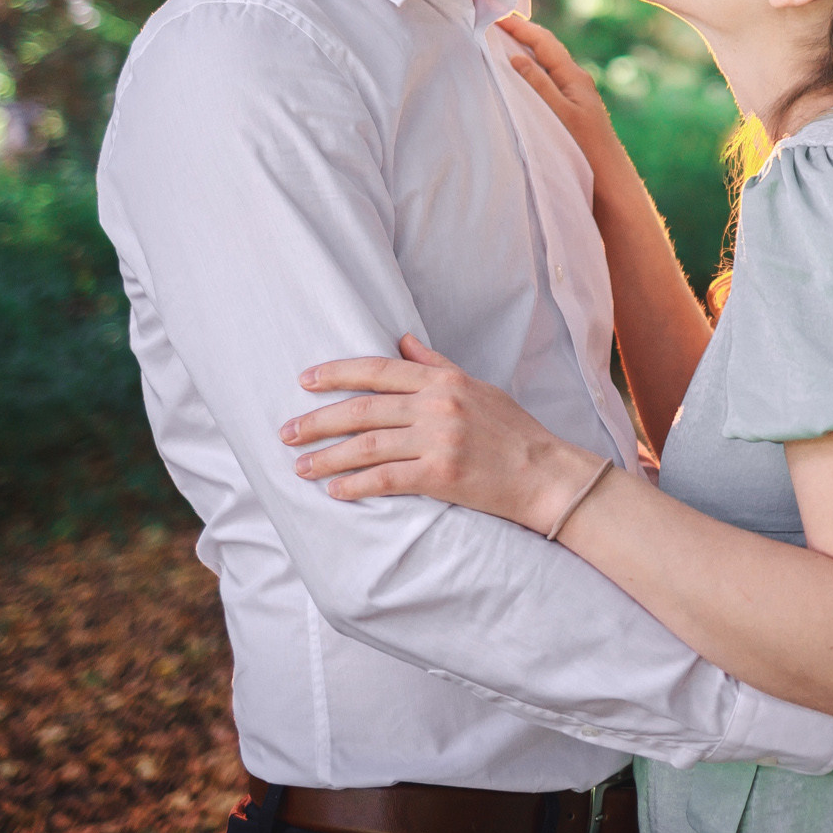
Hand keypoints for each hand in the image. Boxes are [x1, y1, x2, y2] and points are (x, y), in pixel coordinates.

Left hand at [282, 335, 606, 534]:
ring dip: (327, 457)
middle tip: (287, 432)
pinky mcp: (441, 475)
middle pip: (362, 409)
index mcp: (444, 381)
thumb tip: (403, 341)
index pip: (378, 371)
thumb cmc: (514, 432)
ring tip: (300, 466)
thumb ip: (437, 365)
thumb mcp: (478, 387)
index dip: (336, 374)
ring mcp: (438, 440)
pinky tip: (335, 491)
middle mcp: (437, 405)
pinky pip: (386, 479)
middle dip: (318, 420)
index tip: (305, 381)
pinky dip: (355, 485)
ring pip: (366, 445)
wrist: (546, 474)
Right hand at [498, 13, 622, 182]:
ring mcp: (575, 94)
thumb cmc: (585, 148)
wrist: (609, 180)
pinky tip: (521, 75)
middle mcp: (577, 80)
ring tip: (503, 41)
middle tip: (496, 22)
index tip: (497, 16)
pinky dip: (532, 69)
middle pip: (547, 48)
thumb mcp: (559, 114)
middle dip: (523, 33)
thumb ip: (538, 84)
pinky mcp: (572, 108)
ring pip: (548, 63)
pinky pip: (548, 79)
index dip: (521, 27)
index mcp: (575, 77)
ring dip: (527, 49)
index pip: (544, 42)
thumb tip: (516, 56)